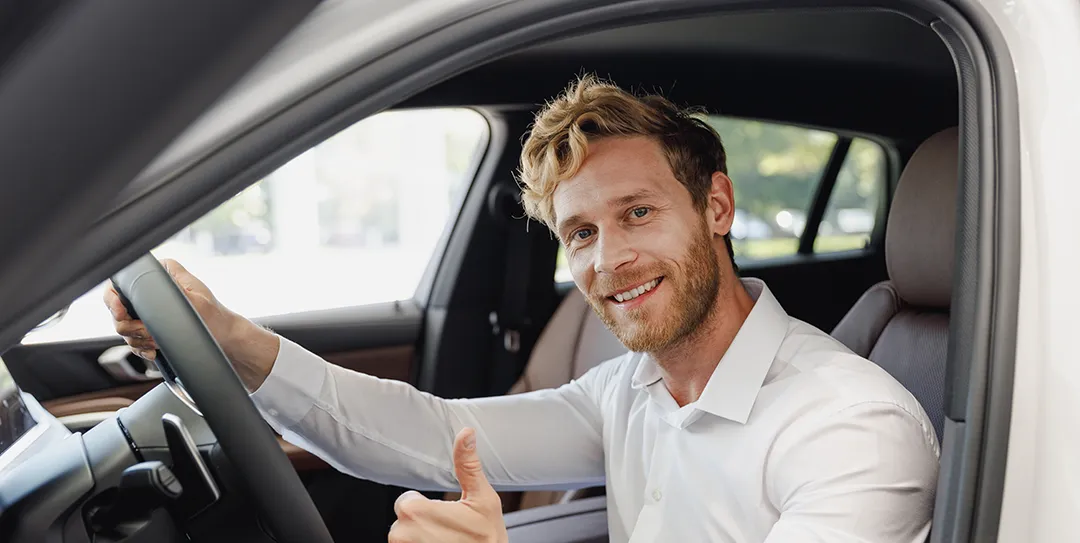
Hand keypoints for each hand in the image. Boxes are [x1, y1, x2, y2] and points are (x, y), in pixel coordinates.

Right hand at [103, 258, 278, 389]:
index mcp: (160, 274)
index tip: (121, 314)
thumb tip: (150, 279)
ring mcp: (148, 312)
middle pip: (116, 310)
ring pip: (124, 328)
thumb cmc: (214, 318)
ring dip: (139, 339)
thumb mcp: (194, 300)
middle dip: (131, 327)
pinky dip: (142, 349)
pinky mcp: (150, 329)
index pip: (119, 283)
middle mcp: (151, 291)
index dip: (113, 301)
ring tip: (158, 342)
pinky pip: (133, 341)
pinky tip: (155, 351)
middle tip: (148, 334)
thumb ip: (170, 289)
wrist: (224, 340)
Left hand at [389, 428, 507, 542]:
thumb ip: (468, 465)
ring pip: (404, 538)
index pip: (407, 500)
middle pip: (404, 520)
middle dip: (423, 524)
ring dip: (420, 540)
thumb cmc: (487, 540)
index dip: (428, 507)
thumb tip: (466, 434)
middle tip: (448, 533)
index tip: (446, 518)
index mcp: (415, 511)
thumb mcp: (483, 499)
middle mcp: (401, 534)